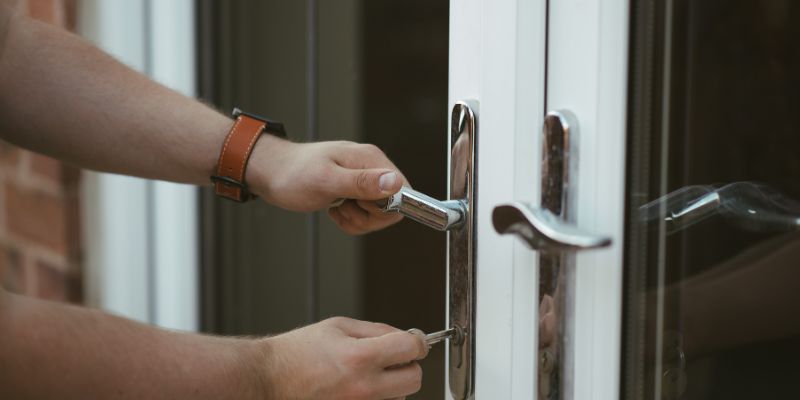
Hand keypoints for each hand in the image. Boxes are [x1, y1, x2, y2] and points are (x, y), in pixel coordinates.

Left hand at [246, 136, 407, 234]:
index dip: (385, 208)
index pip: (403, 191)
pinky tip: (335, 211)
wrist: (272, 173)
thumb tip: (395, 183)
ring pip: (379, 214)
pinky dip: (351, 220)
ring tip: (337, 208)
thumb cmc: (293, 175)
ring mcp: (364, 179)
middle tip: (344, 208)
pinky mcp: (355, 190)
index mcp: (371, 159)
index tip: (360, 206)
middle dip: (369, 217)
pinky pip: (366, 215)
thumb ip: (361, 182)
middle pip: (393, 205)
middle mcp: (371, 167)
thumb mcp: (326, 181)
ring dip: (358, 220)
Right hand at [257, 317, 427, 399]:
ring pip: (400, 397)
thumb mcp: (338, 327)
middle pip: (415, 379)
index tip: (413, 342)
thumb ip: (377, 330)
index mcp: (359, 357)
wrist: (269, 380)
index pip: (411, 349)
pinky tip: (358, 387)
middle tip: (392, 358)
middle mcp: (363, 387)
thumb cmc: (297, 353)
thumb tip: (405, 337)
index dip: (416, 342)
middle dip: (407, 365)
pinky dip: (378, 397)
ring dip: (392, 384)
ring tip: (365, 374)